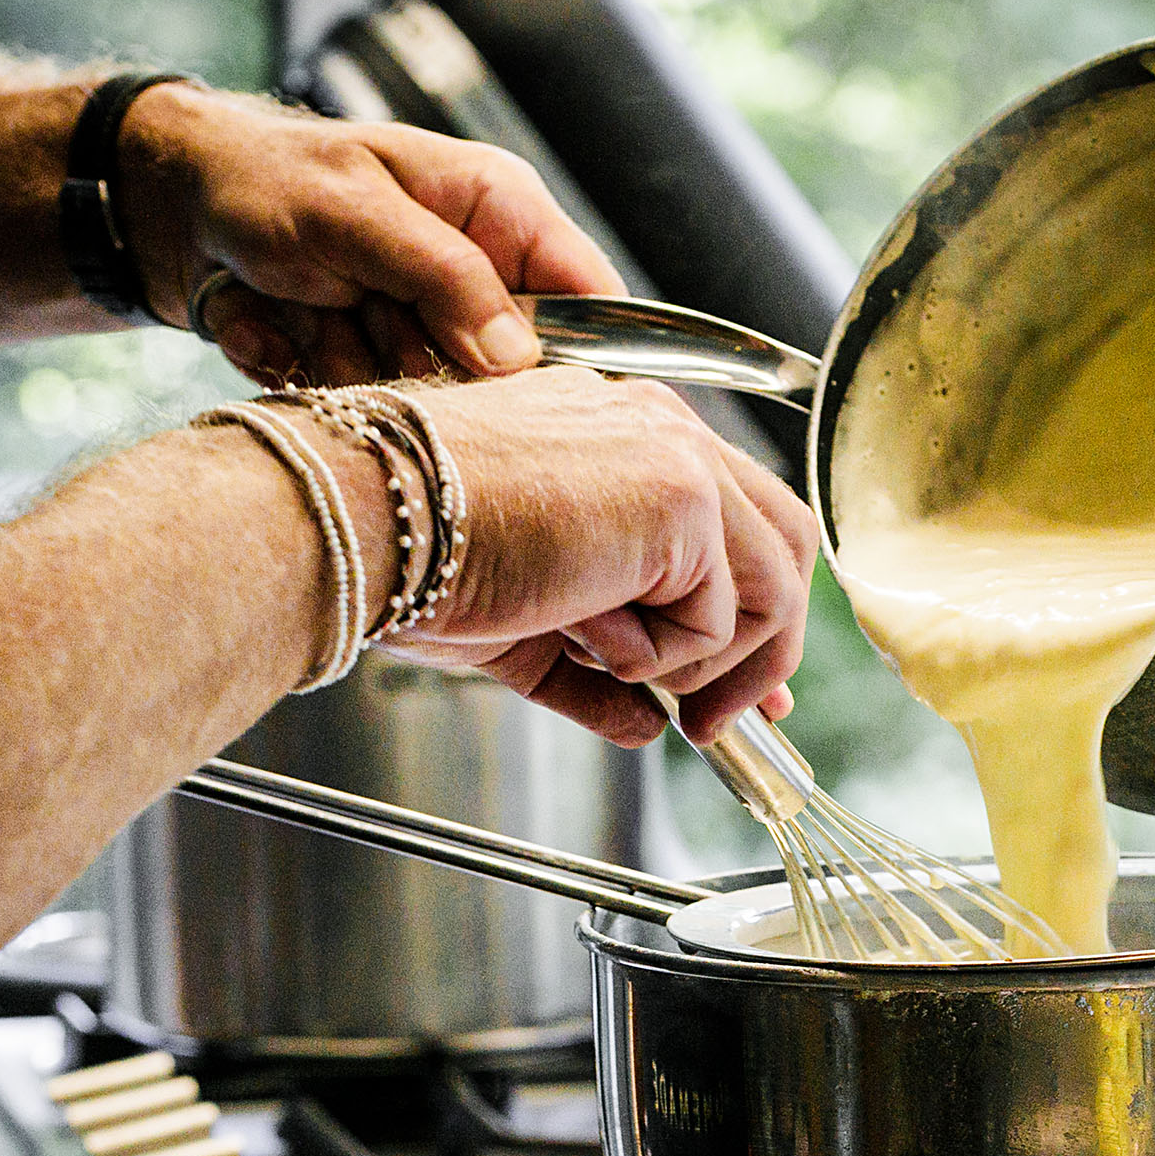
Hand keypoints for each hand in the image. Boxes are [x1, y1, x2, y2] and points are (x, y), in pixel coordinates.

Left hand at [114, 88, 619, 382]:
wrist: (172, 213)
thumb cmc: (264, 182)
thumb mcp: (354, 212)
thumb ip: (444, 276)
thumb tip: (520, 355)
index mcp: (496, 213)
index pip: (588, 297)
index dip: (583, 359)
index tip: (542, 404)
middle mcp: (471, 278)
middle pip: (507, 374)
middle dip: (426, 359)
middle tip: (360, 312)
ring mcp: (421, 331)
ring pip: (432, 403)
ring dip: (357, 367)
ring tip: (308, 306)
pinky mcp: (374, 374)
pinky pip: (371, 412)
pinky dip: (314, 377)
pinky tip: (281, 327)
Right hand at [377, 370, 812, 745]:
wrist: (374, 523)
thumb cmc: (411, 554)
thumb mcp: (526, 622)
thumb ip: (596, 667)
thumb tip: (644, 725)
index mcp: (621, 436)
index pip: (731, 520)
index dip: (746, 613)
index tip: (729, 690)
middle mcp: (661, 430)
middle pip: (780, 543)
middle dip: (763, 650)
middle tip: (716, 724)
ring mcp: (680, 458)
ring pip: (766, 587)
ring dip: (702, 663)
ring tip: (614, 667)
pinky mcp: (683, 501)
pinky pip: (718, 618)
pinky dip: (660, 656)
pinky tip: (583, 628)